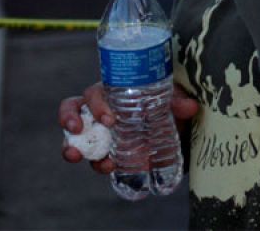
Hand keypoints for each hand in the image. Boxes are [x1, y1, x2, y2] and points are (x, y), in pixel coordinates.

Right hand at [59, 83, 200, 172]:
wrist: (171, 124)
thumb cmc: (163, 102)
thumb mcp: (170, 100)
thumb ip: (178, 102)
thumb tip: (190, 107)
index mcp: (110, 92)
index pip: (94, 93)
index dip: (96, 105)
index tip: (109, 120)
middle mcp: (98, 110)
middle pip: (74, 109)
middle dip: (69, 119)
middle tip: (77, 130)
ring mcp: (98, 132)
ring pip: (75, 137)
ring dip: (71, 147)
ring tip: (77, 156)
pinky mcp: (105, 150)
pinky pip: (93, 156)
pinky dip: (96, 163)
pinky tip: (107, 167)